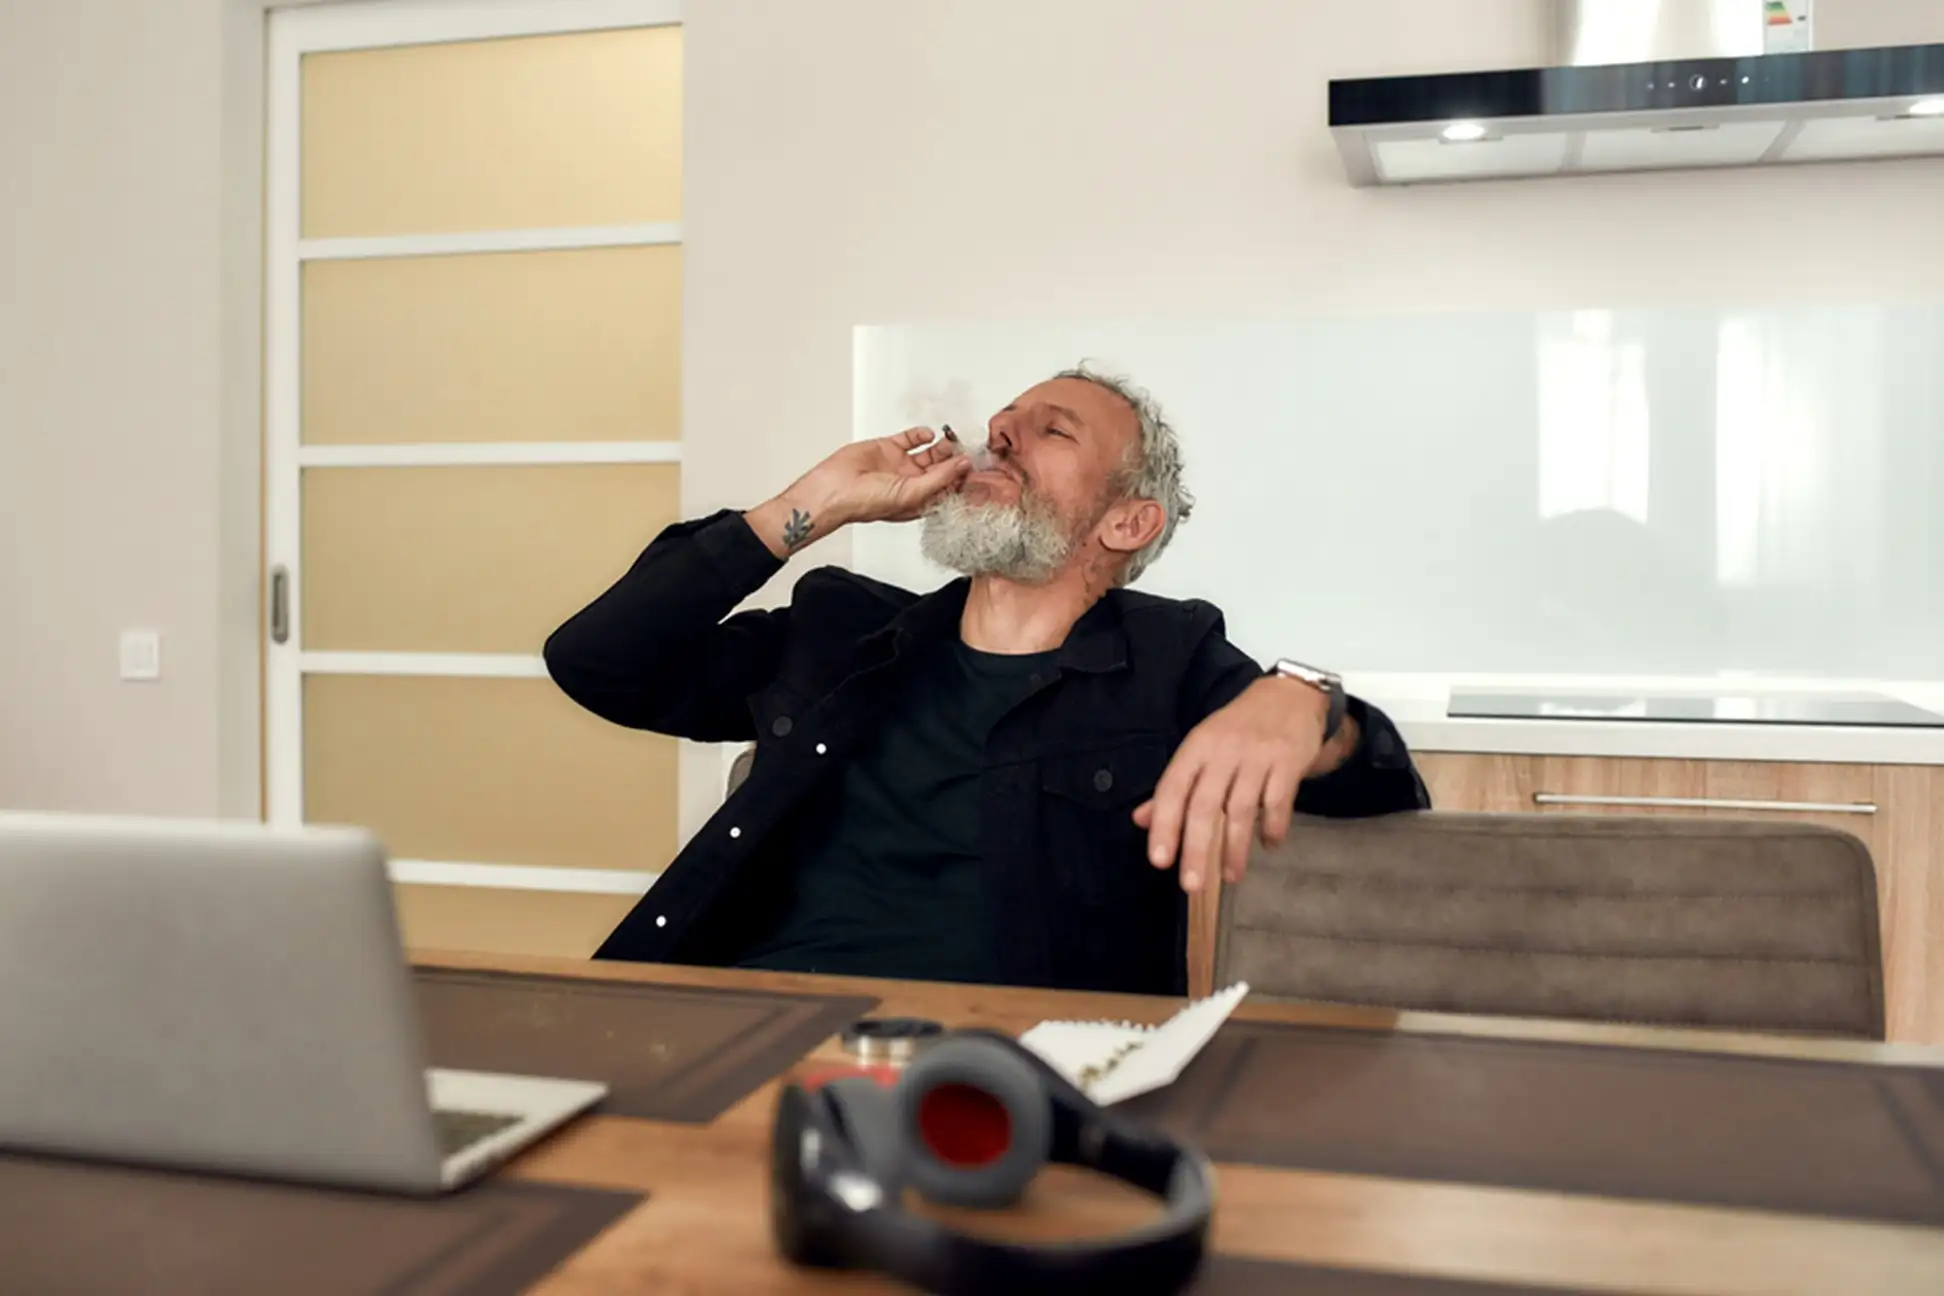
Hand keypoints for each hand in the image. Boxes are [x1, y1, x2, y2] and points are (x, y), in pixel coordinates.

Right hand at [746, 428, 970, 557]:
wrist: (833, 489)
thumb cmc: (865, 502)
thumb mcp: (911, 494)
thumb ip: (940, 477)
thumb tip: (963, 464)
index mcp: (921, 500)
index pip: (950, 488)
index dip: (963, 477)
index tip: (979, 465)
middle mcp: (913, 483)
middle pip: (944, 468)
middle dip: (956, 458)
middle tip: (970, 446)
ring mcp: (901, 465)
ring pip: (931, 452)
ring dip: (943, 445)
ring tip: (952, 438)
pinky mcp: (888, 448)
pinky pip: (911, 438)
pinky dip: (921, 434)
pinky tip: (929, 433)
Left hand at [1132, 677, 1347, 892]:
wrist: (1288, 695)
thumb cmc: (1236, 729)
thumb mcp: (1200, 748)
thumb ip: (1173, 787)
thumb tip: (1140, 820)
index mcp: (1196, 748)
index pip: (1173, 789)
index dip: (1164, 825)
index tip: (1159, 860)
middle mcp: (1223, 751)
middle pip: (1205, 805)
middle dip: (1197, 848)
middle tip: (1192, 885)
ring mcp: (1257, 756)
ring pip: (1242, 809)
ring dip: (1235, 848)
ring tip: (1231, 877)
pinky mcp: (1288, 762)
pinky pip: (1278, 802)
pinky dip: (1273, 828)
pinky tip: (1269, 845)